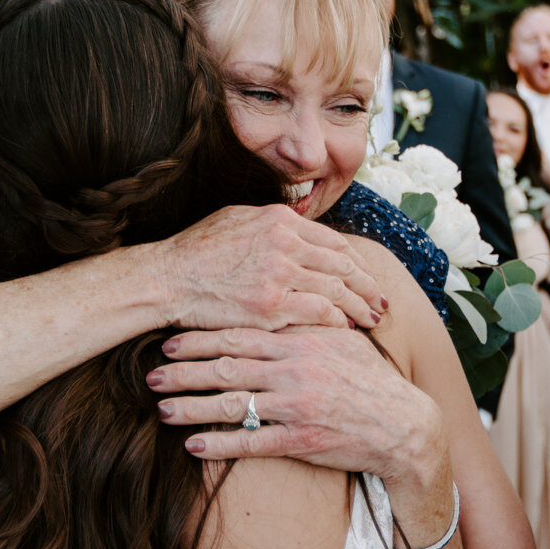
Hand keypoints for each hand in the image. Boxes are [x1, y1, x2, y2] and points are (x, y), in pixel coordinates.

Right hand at [143, 205, 385, 331]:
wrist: (168, 277)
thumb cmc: (197, 250)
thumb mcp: (237, 219)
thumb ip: (272, 224)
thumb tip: (299, 228)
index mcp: (280, 220)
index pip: (334, 242)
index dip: (356, 262)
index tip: (366, 277)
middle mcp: (285, 243)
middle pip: (344, 265)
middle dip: (368, 286)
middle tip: (381, 302)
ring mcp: (280, 273)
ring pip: (337, 289)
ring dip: (359, 306)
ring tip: (372, 319)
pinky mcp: (271, 304)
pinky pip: (318, 312)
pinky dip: (336, 321)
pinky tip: (344, 329)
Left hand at [148, 325, 440, 486]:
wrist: (403, 424)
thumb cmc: (368, 379)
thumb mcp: (341, 340)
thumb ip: (306, 324)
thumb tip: (274, 305)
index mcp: (301, 341)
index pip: (239, 335)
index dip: (200, 339)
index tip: (170, 342)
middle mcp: (294, 370)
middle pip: (226, 367)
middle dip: (183, 371)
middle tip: (151, 375)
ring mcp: (296, 406)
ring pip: (231, 404)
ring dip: (191, 407)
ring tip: (162, 409)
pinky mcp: (301, 440)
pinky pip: (250, 443)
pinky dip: (218, 444)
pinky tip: (192, 445)